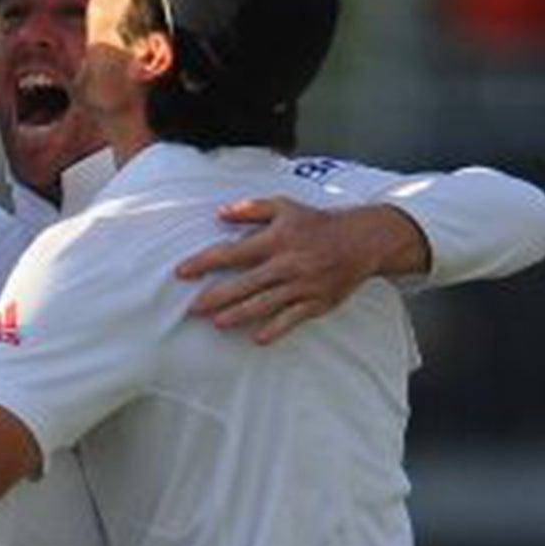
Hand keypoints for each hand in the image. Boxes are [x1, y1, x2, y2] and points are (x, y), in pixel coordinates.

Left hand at [175, 198, 428, 344]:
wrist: (363, 240)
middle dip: (216, 297)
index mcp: (276, 239)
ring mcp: (302, 285)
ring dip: (239, 314)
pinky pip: (293, 318)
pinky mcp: (317, 301)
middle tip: (192, 309)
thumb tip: (219, 213)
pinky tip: (257, 338)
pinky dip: (276, 328)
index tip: (181, 272)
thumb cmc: (317, 222)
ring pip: (265, 304)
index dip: (204, 262)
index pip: (232, 253)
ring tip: (217, 323)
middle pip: (245, 284)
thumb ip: (251, 209)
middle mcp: (287, 264)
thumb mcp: (285, 206)